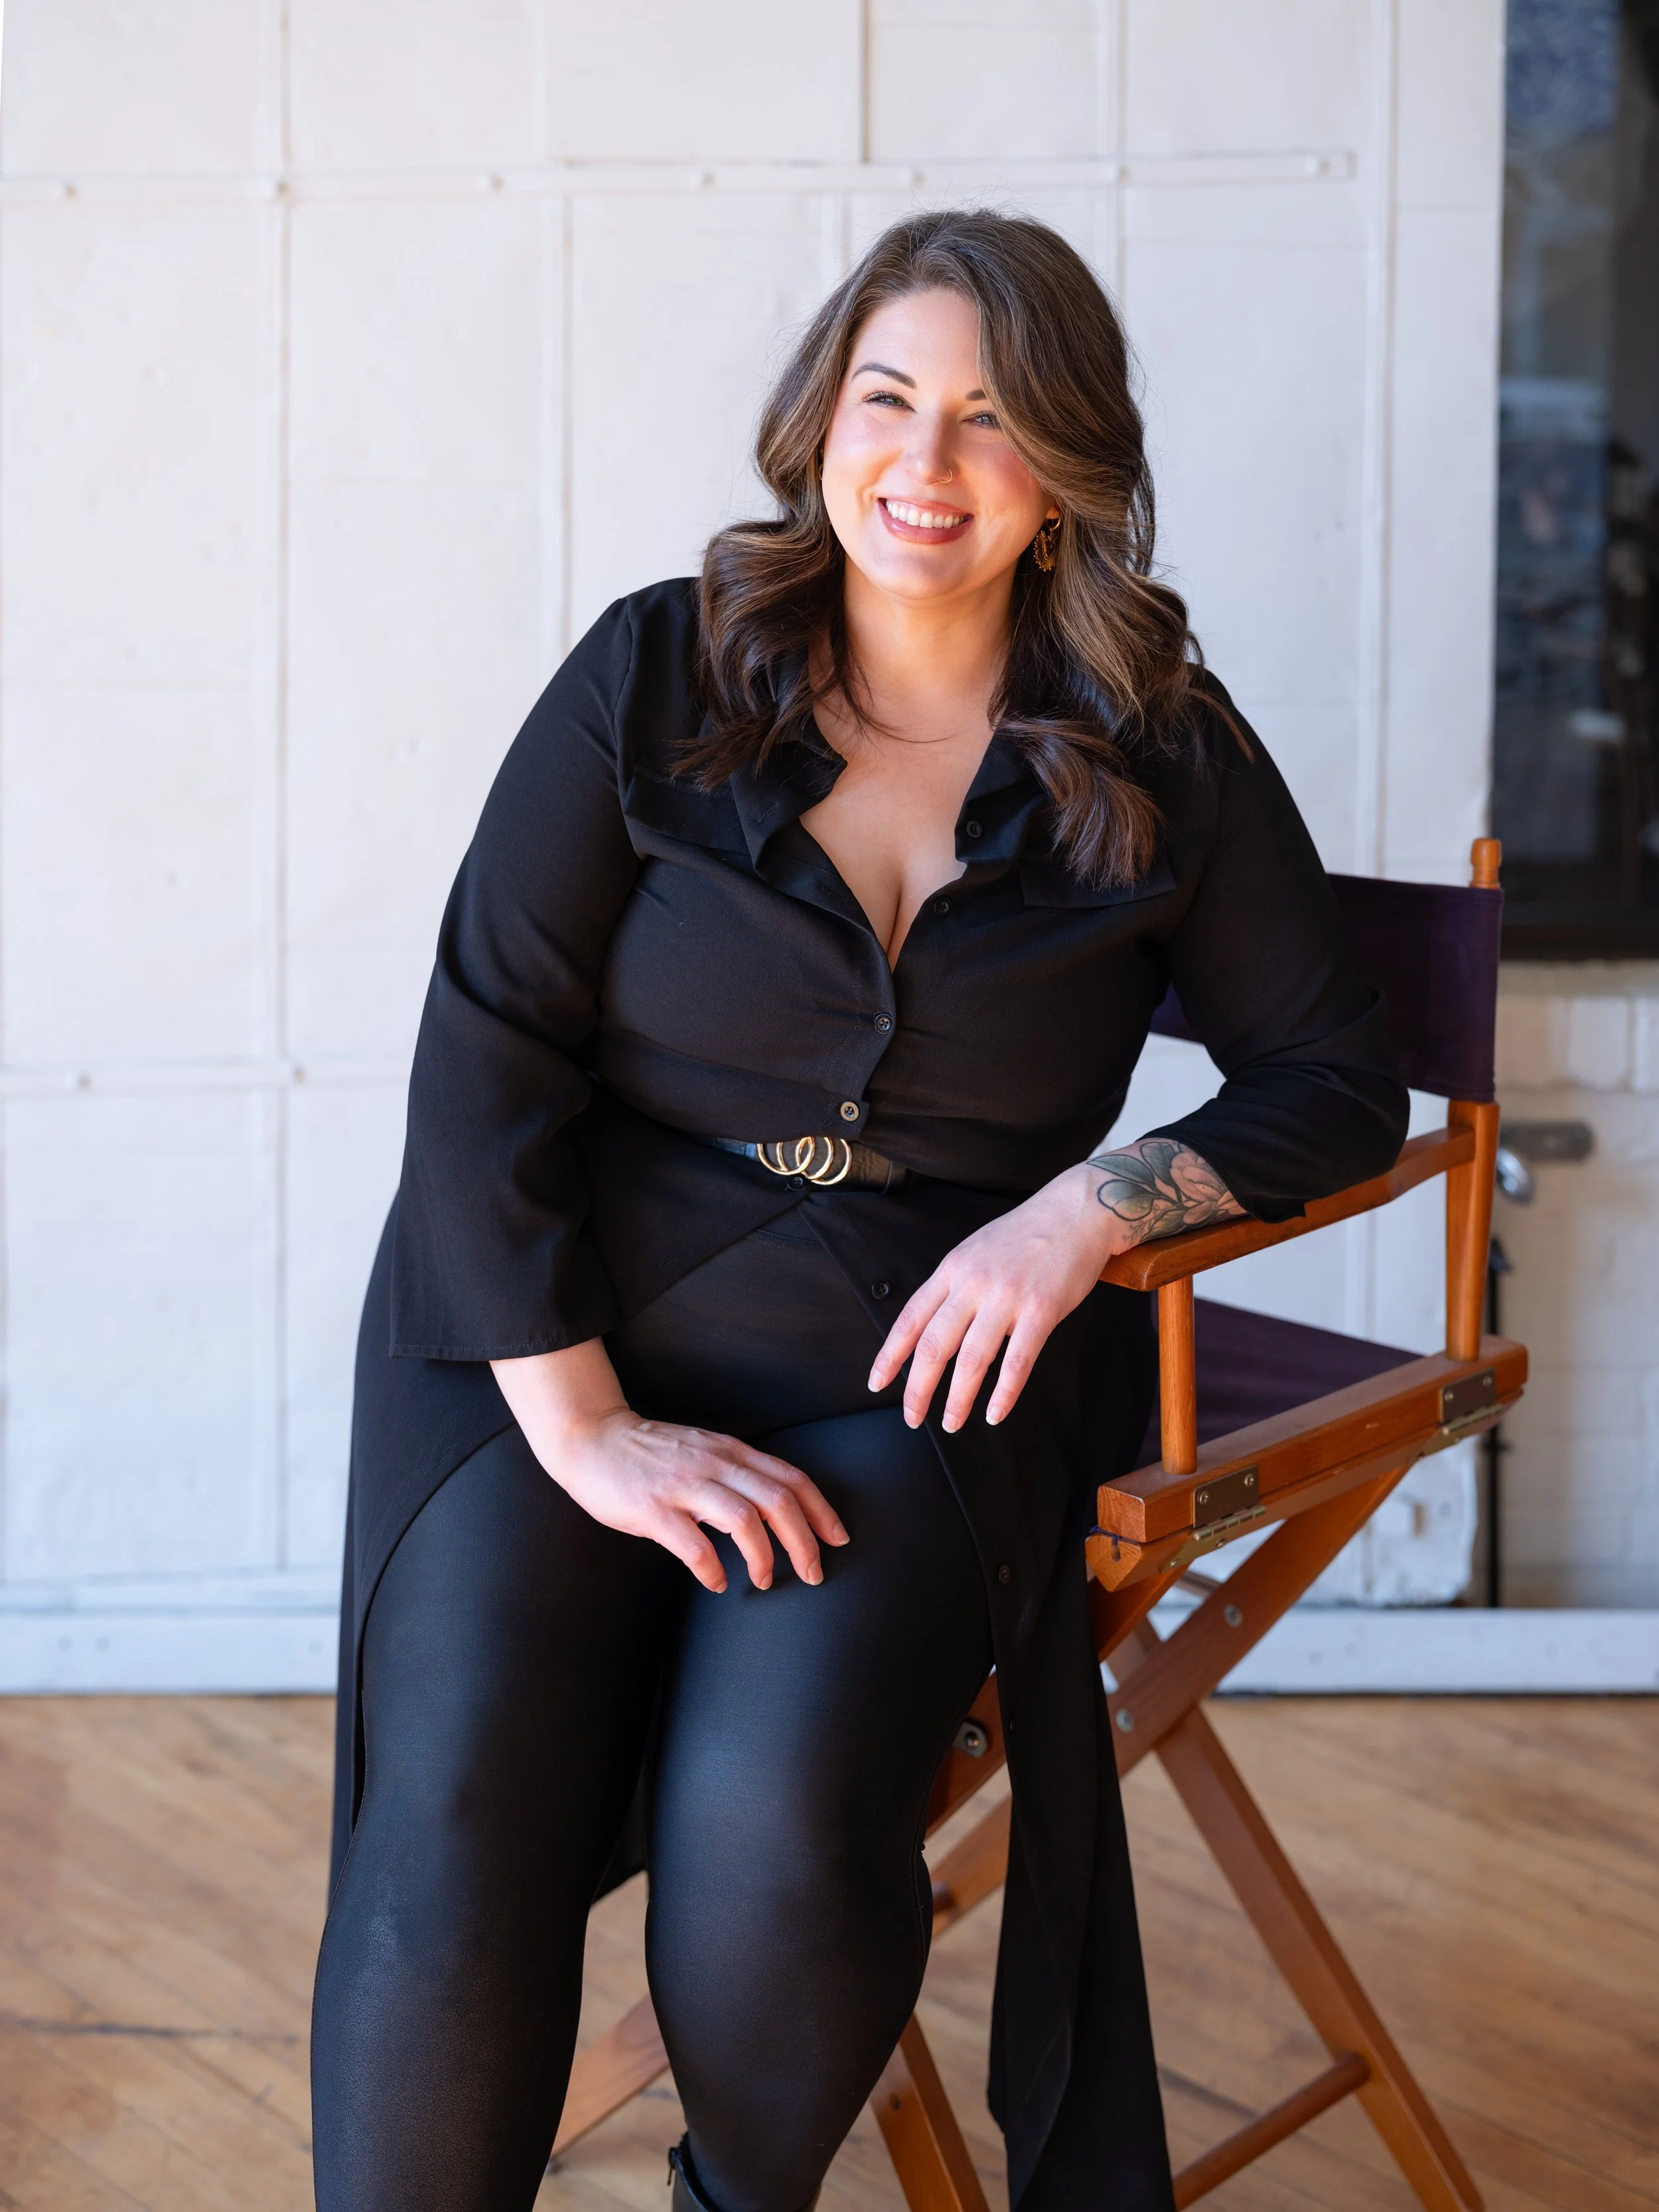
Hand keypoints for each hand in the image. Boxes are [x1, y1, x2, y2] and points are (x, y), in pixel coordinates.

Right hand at [491, 1343, 849, 1593]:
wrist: (592, 1439)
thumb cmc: (651, 1454)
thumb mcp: (704, 1452)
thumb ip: (737, 1475)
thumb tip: (775, 1514)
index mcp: (730, 1451)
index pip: (791, 1478)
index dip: (821, 1511)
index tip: (838, 1540)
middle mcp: (714, 1463)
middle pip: (778, 1501)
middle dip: (805, 1542)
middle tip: (813, 1573)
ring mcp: (683, 1485)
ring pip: (744, 1520)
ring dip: (763, 1557)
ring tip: (764, 1579)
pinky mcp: (653, 1508)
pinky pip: (694, 1545)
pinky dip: (713, 1569)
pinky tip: (716, 1582)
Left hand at [869, 1162, 1121, 1432]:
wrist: (1075, 1211)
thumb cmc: (1025, 1235)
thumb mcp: (974, 1252)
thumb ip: (953, 1287)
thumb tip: (930, 1328)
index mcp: (952, 1270)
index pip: (910, 1320)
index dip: (889, 1356)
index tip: (876, 1383)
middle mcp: (973, 1284)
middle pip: (933, 1346)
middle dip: (917, 1389)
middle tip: (912, 1418)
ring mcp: (1007, 1297)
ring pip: (972, 1360)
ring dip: (958, 1399)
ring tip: (951, 1423)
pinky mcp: (1042, 1309)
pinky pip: (1018, 1361)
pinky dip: (1004, 1393)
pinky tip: (995, 1414)